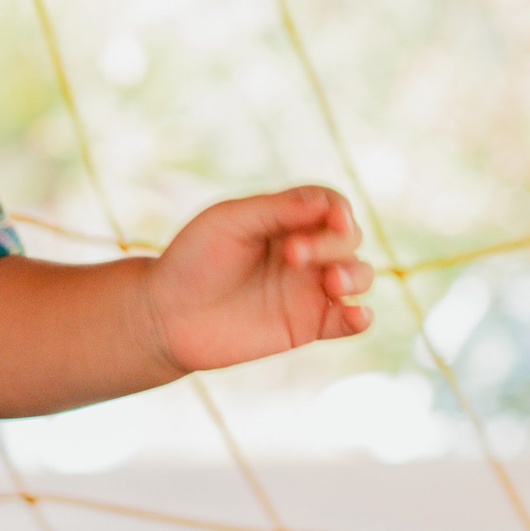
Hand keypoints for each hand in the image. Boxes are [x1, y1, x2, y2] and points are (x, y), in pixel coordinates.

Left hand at [141, 186, 372, 373]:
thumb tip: (326, 205)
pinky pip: (349, 321)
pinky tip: (356, 314)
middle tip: (293, 255)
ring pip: (359, 275)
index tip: (331, 219)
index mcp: (284, 219)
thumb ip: (275, 209)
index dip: (338, 210)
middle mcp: (304, 251)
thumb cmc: (193, 259)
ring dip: (356, 275)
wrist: (168, 315)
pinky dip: (361, 317)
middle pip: (349, 238)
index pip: (330, 205)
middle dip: (333, 243)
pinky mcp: (308, 325)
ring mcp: (308, 288)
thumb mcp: (228, 222)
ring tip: (332, 283)